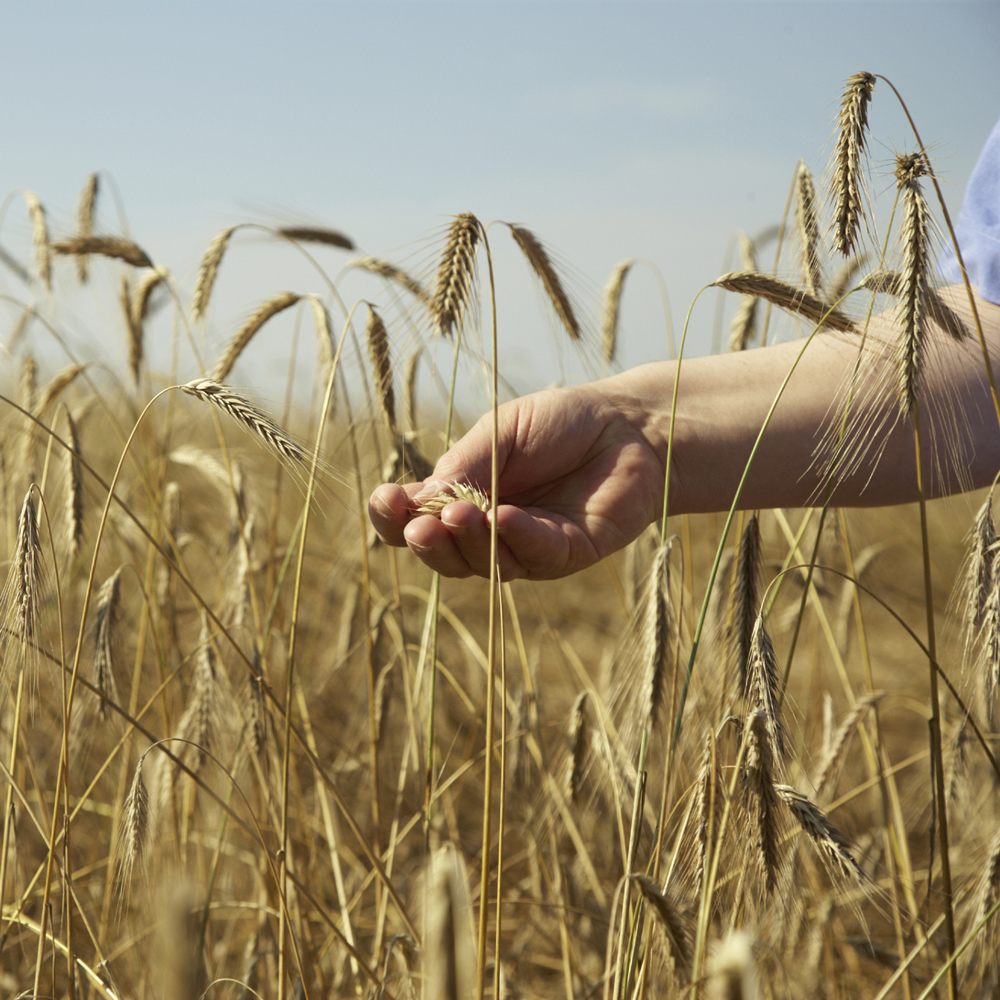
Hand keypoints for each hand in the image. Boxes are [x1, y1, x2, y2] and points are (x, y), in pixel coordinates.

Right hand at [368, 381, 665, 579]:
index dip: (393, 518)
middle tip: (421, 524)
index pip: (413, 520)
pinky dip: (515, 539)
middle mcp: (488, 529)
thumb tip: (417, 500)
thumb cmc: (561, 423)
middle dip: (426, 542)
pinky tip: (504, 518)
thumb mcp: (501, 433)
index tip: (386, 499)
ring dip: (468, 543)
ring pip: (484, 565)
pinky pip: (534, 556)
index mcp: (462, 495)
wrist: (629, 424)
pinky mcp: (566, 554)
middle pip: (443, 555)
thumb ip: (463, 466)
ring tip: (459, 515)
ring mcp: (526, 547)